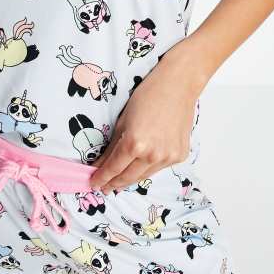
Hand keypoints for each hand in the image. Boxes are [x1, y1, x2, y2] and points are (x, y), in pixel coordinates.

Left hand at [90, 38, 207, 193]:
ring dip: (130, 178)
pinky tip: (141, 166)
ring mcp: (168, 157)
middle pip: (128, 177)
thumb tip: (100, 163)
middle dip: (114, 183)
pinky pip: (159, 167)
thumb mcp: (123, 120)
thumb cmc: (148, 95)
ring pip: (144, 175)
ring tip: (120, 181)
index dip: (101, 177)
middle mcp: (152, 155)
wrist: (178, 86)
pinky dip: (148, 167)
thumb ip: (112, 145)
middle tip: (104, 187)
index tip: (93, 183)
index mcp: (135, 144)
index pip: (113, 168)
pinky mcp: (179, 156)